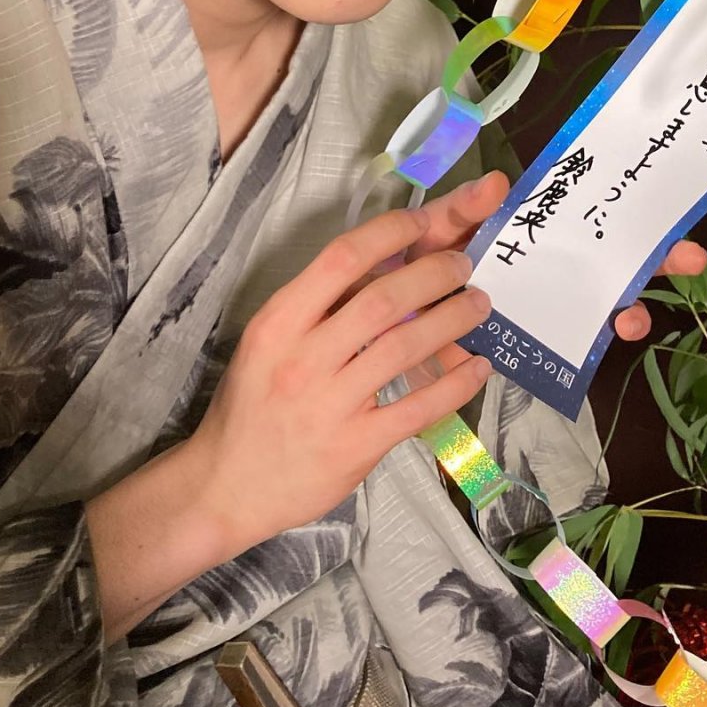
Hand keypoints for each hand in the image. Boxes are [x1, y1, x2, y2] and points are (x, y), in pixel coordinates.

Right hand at [186, 192, 496, 559]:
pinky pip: (417, 407)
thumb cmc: (252, 403)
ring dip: (452, 319)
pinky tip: (478, 367)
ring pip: (405, 347)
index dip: (389, 233)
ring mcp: (330, 404)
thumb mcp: (269, 342)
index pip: (341, 258)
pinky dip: (455, 383)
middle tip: (463, 264)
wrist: (227, 485)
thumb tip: (383, 262)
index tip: (421, 222)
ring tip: (479, 303)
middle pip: (383, 299)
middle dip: (434, 273)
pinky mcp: (355, 446)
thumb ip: (318, 306)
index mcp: (279, 322)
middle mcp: (303, 357)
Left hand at [397, 170, 706, 346]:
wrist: (367, 331)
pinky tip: (596, 340)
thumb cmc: (399, 268)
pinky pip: (560, 347)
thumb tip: (496, 181)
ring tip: (631, 317)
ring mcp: (534, 308)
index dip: (632, 220)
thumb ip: (458, 211)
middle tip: (690, 258)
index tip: (673, 223)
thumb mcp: (425, 232)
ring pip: (596, 305)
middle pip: (608, 261)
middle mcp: (539, 267)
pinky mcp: (518, 347)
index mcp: (521, 231)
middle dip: (653, 260)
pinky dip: (583, 344)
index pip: (585, 218)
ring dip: (624, 307)